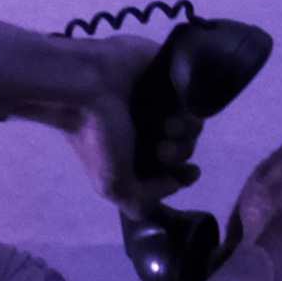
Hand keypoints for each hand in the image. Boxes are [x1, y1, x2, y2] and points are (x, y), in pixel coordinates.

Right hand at [43, 34, 203, 219]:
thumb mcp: (113, 185)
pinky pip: (195, 101)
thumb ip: (141, 202)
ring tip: (167, 130)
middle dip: (179, 156)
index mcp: (137, 153)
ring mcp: (161, 103)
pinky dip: (190, 113)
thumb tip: (173, 184)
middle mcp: (149, 130)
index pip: (172, 169)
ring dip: (185, 136)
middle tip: (163, 151)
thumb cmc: (96, 136)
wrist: (85, 85)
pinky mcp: (170, 78)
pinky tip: (173, 116)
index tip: (188, 173)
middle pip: (184, 149)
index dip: (184, 175)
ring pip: (191, 128)